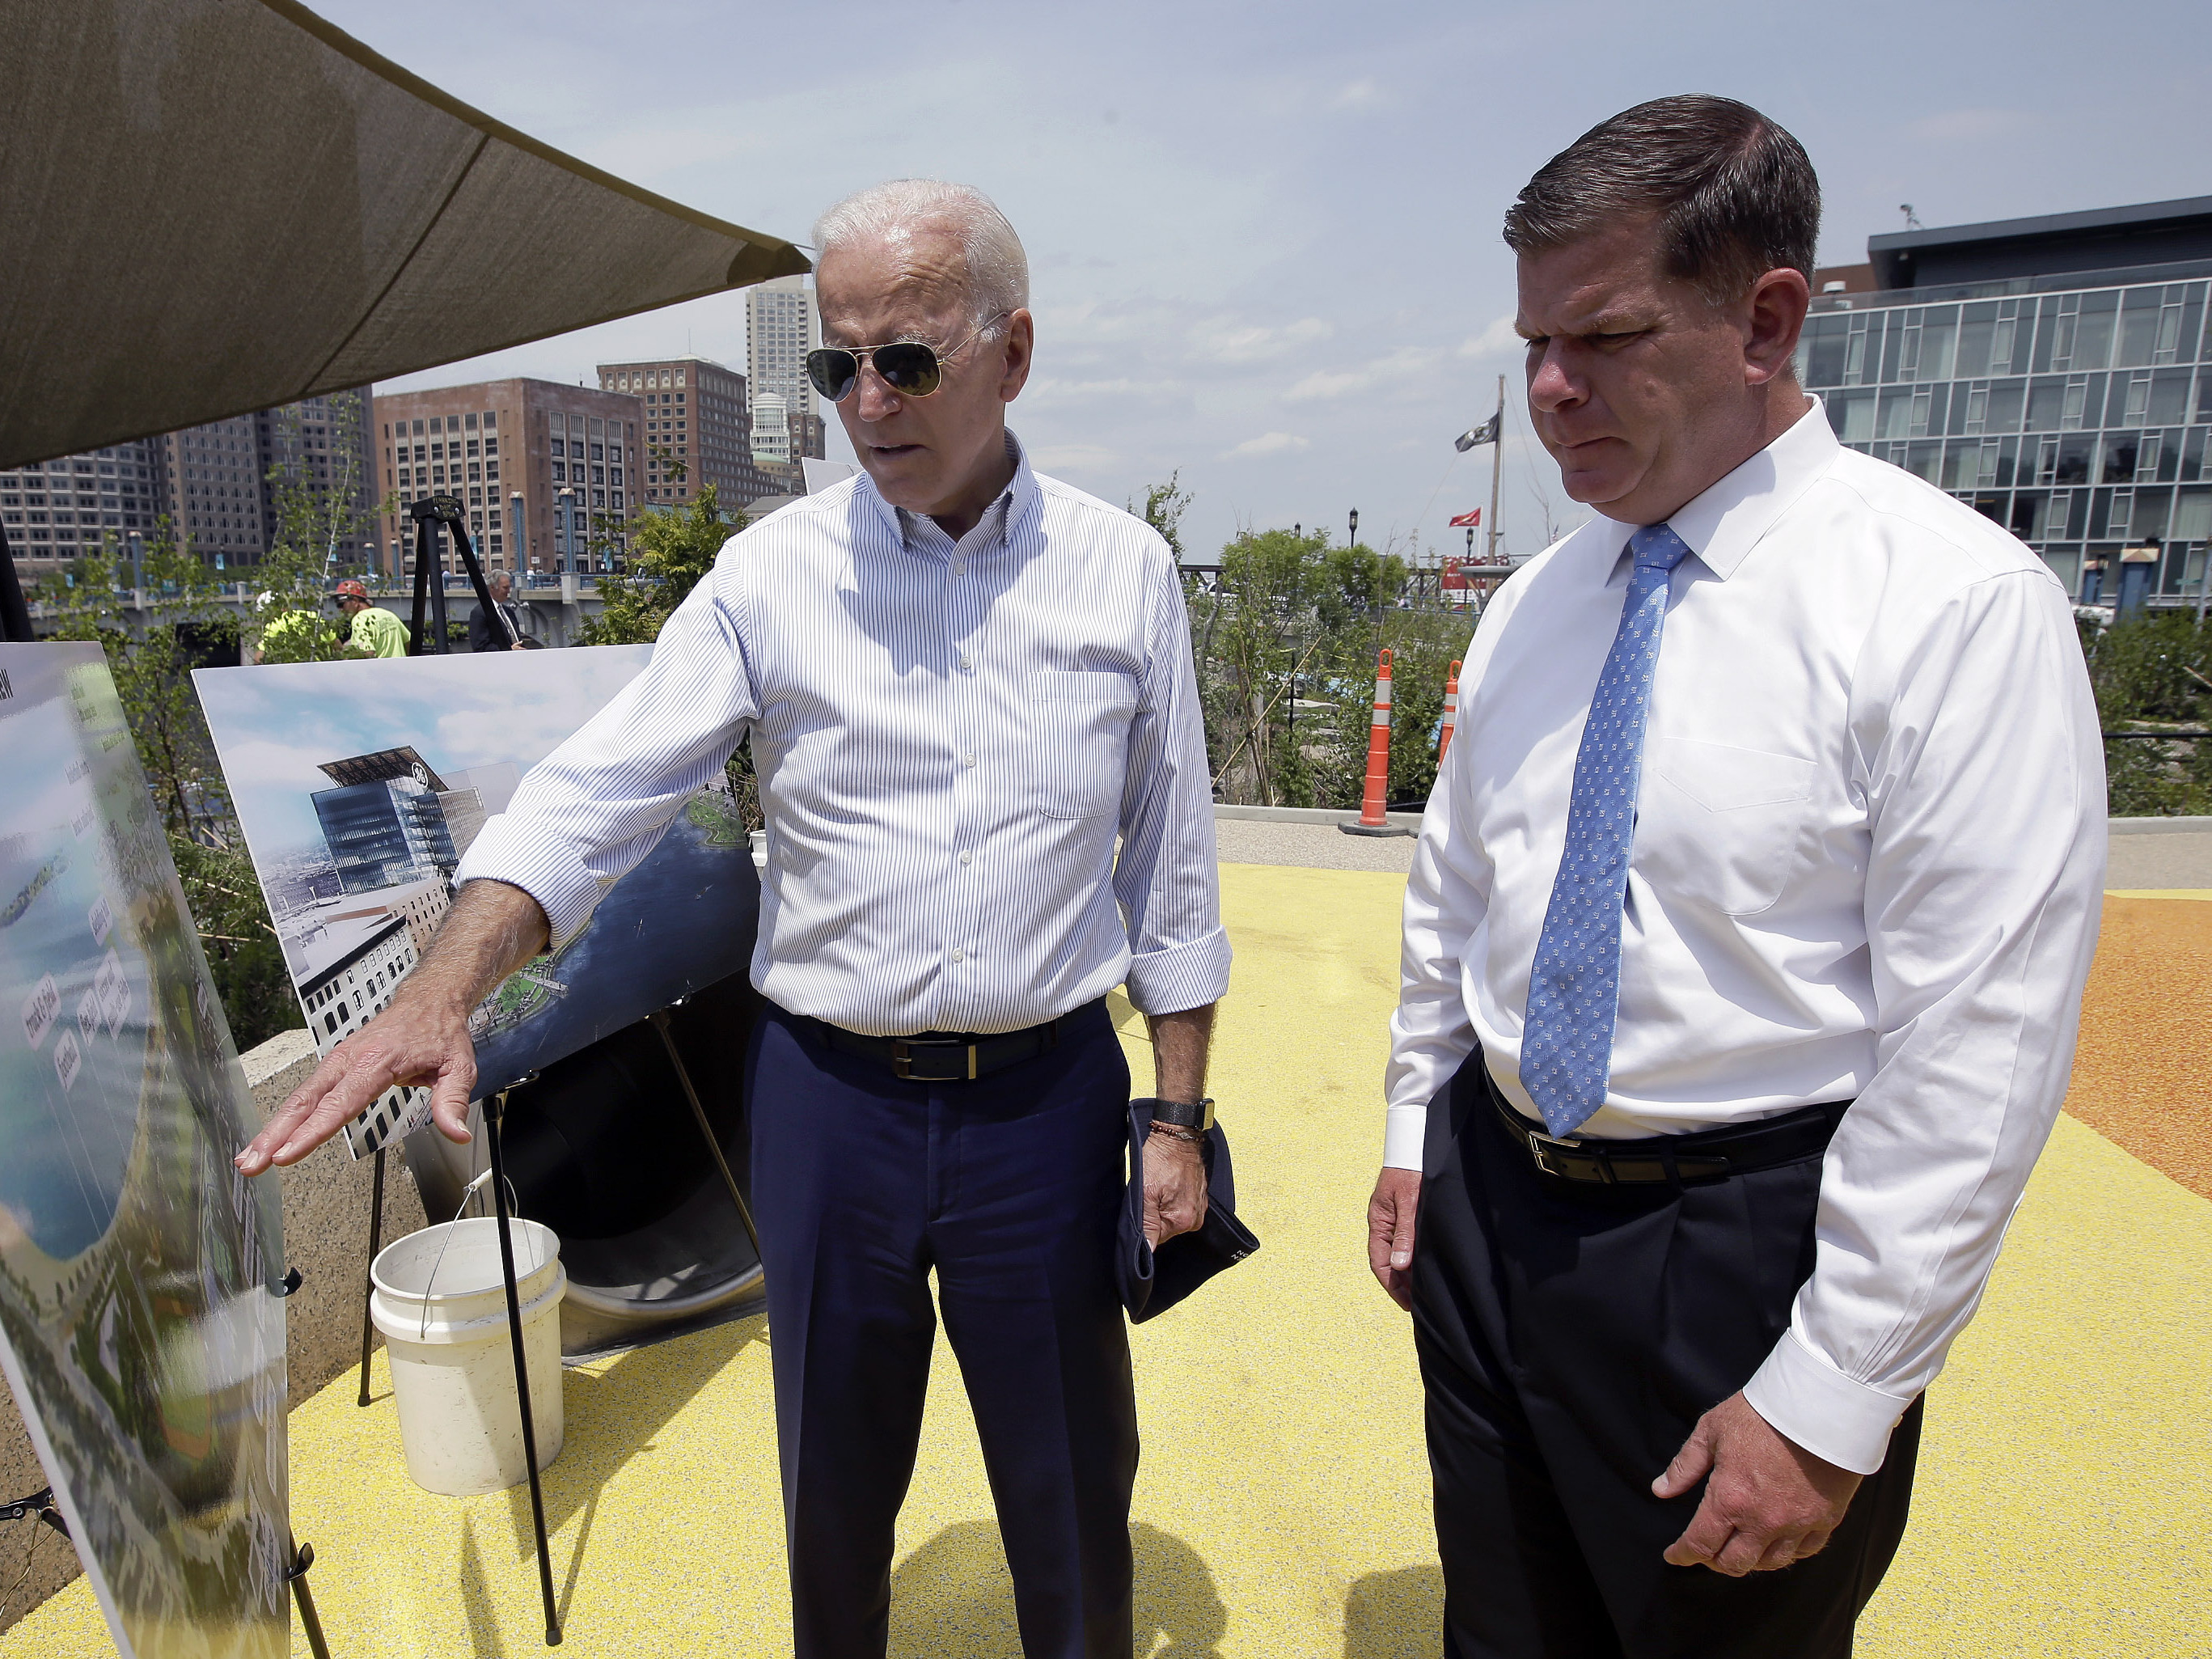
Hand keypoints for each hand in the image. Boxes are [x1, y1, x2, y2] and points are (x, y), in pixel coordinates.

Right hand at [235, 992, 477, 1173]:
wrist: (429, 1000)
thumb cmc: (441, 1034)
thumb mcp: (459, 1066)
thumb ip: (452, 1101)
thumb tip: (456, 1134)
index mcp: (378, 1062)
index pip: (341, 1102)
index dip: (312, 1131)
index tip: (287, 1155)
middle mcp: (351, 1060)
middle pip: (306, 1101)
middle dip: (276, 1135)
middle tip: (251, 1165)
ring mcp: (338, 1060)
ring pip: (299, 1098)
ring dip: (272, 1129)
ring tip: (249, 1160)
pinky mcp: (334, 1064)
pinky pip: (305, 1093)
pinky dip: (284, 1117)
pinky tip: (269, 1140)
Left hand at [1142, 1129, 1207, 1246]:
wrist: (1179, 1134)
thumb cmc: (1160, 1159)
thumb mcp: (1145, 1191)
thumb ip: (1147, 1223)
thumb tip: (1147, 1251)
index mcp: (1183, 1220)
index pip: (1157, 1239)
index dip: (1145, 1226)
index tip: (1141, 1209)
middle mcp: (1196, 1218)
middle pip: (1166, 1229)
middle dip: (1154, 1216)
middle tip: (1149, 1195)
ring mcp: (1200, 1207)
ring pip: (1172, 1218)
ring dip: (1163, 1207)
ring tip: (1159, 1188)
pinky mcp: (1200, 1197)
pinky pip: (1182, 1207)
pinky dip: (1172, 1200)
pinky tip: (1167, 1186)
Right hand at [1367, 1167, 1422, 1309]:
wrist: (1415, 1146)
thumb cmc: (1411, 1171)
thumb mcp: (1409, 1202)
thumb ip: (1405, 1233)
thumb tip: (1399, 1266)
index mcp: (1378, 1222)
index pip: (1379, 1262)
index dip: (1392, 1285)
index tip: (1408, 1304)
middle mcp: (1384, 1224)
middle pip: (1388, 1261)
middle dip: (1402, 1284)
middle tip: (1420, 1305)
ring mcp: (1394, 1220)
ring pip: (1399, 1254)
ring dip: (1410, 1272)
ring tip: (1426, 1292)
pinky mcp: (1407, 1215)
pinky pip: (1408, 1243)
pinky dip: (1415, 1258)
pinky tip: (1428, 1267)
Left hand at [1654, 1392, 1861, 1574]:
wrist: (1820, 1406)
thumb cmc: (1761, 1413)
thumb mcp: (1712, 1430)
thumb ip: (1685, 1466)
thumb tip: (1660, 1490)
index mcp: (1730, 1499)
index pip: (1700, 1543)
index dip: (1683, 1554)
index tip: (1673, 1555)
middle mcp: (1763, 1521)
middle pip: (1734, 1563)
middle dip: (1713, 1561)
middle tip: (1705, 1551)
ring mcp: (1797, 1524)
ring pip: (1770, 1563)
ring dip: (1749, 1561)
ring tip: (1738, 1548)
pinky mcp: (1825, 1520)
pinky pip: (1804, 1552)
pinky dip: (1786, 1553)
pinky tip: (1776, 1543)